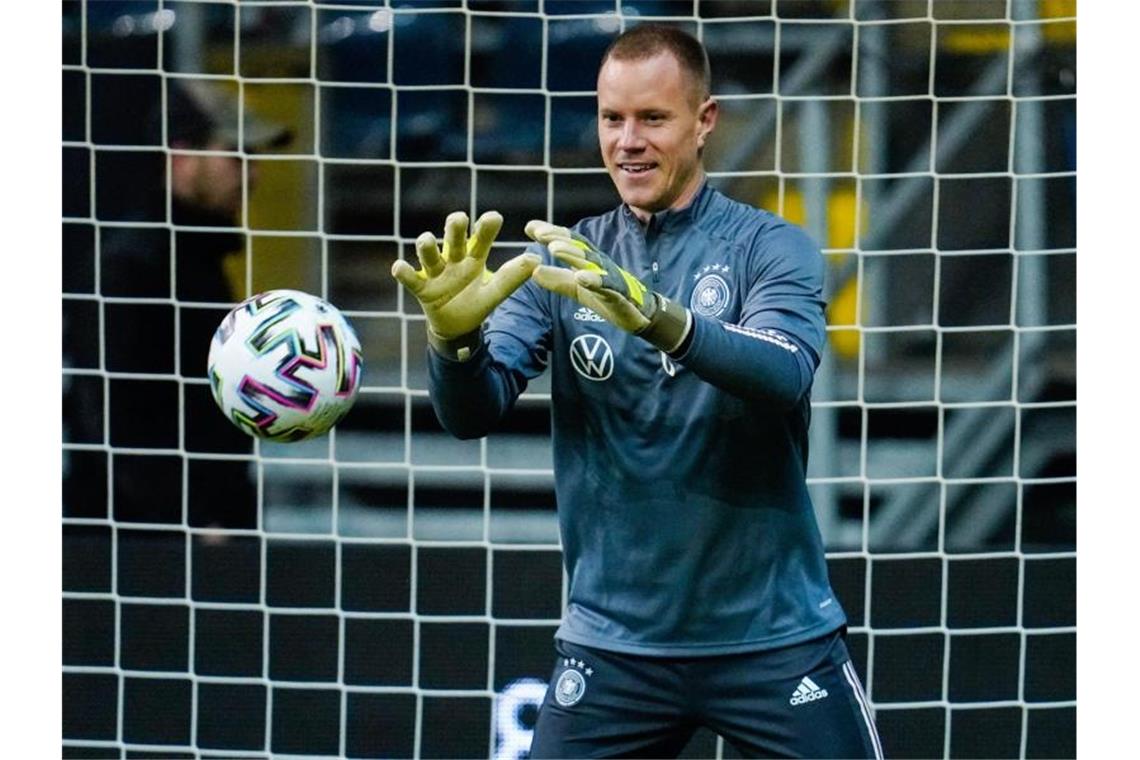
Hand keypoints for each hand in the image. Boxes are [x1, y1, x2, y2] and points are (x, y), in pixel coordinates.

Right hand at [392, 211, 539, 349]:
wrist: (457, 328)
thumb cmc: (476, 303)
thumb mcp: (495, 292)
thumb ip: (512, 277)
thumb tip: (536, 259)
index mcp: (474, 258)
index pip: (481, 238)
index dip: (486, 228)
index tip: (493, 217)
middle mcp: (454, 259)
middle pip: (453, 238)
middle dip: (454, 227)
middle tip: (459, 219)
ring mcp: (436, 272)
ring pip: (429, 253)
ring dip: (426, 245)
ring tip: (426, 240)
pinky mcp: (422, 288)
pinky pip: (411, 278)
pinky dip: (405, 272)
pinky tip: (400, 267)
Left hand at [523, 220, 654, 333]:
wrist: (637, 313)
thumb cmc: (606, 295)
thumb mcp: (576, 288)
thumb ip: (556, 279)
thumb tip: (533, 271)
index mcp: (588, 260)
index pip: (569, 242)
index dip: (552, 233)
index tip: (530, 227)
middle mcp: (598, 263)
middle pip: (577, 247)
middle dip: (559, 238)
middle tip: (539, 233)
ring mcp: (609, 276)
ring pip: (589, 262)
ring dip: (572, 254)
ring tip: (554, 248)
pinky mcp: (618, 293)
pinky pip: (606, 285)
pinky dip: (594, 280)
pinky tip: (579, 277)